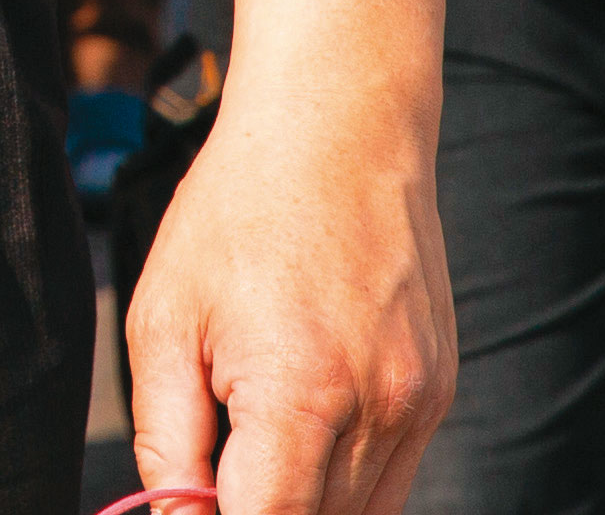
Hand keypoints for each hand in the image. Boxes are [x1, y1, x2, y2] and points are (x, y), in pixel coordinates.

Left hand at [123, 91, 452, 514]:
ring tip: (254, 438)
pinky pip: (392, 478)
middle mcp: (378, 410)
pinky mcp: (440, 392)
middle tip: (216, 463)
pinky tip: (302, 426)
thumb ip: (167, 444)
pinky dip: (344, 480)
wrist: (338, 127)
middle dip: (258, 508)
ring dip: (304, 502)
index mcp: (301, 394)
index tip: (194, 506)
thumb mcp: (164, 322)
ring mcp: (420, 405)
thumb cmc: (237, 215)